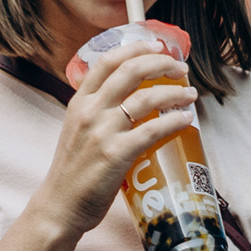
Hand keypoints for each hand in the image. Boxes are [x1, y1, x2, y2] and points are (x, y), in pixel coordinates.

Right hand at [33, 42, 201, 239]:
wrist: (60, 205)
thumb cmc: (73, 172)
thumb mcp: (77, 130)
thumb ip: (98, 113)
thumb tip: (130, 102)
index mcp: (79, 102)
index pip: (107, 61)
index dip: (135, 47)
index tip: (157, 45)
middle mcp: (90, 111)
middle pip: (131, 71)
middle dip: (162, 63)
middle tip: (181, 69)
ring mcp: (103, 132)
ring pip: (146, 97)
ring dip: (175, 92)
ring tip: (190, 94)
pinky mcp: (116, 154)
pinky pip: (153, 130)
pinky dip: (175, 120)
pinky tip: (187, 119)